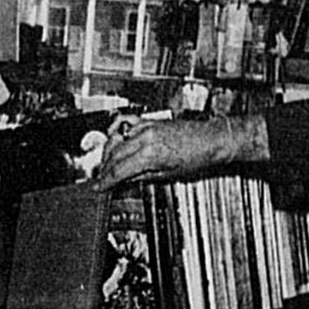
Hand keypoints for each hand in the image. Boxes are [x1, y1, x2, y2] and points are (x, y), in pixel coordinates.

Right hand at [97, 114, 228, 188]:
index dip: (106, 181)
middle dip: (104, 169)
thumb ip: (143, 177)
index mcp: (150, 154)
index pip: (119, 170)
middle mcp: (145, 137)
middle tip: (100, 179)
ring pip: (116, 139)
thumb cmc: (197, 157)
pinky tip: (113, 138)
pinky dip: (116, 130)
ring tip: (105, 164)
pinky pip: (125, 122)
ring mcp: (146, 126)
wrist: (210, 140)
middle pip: (114, 155)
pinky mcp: (149, 121)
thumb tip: (126, 180)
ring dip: (107, 152)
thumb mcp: (169, 175)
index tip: (99, 187)